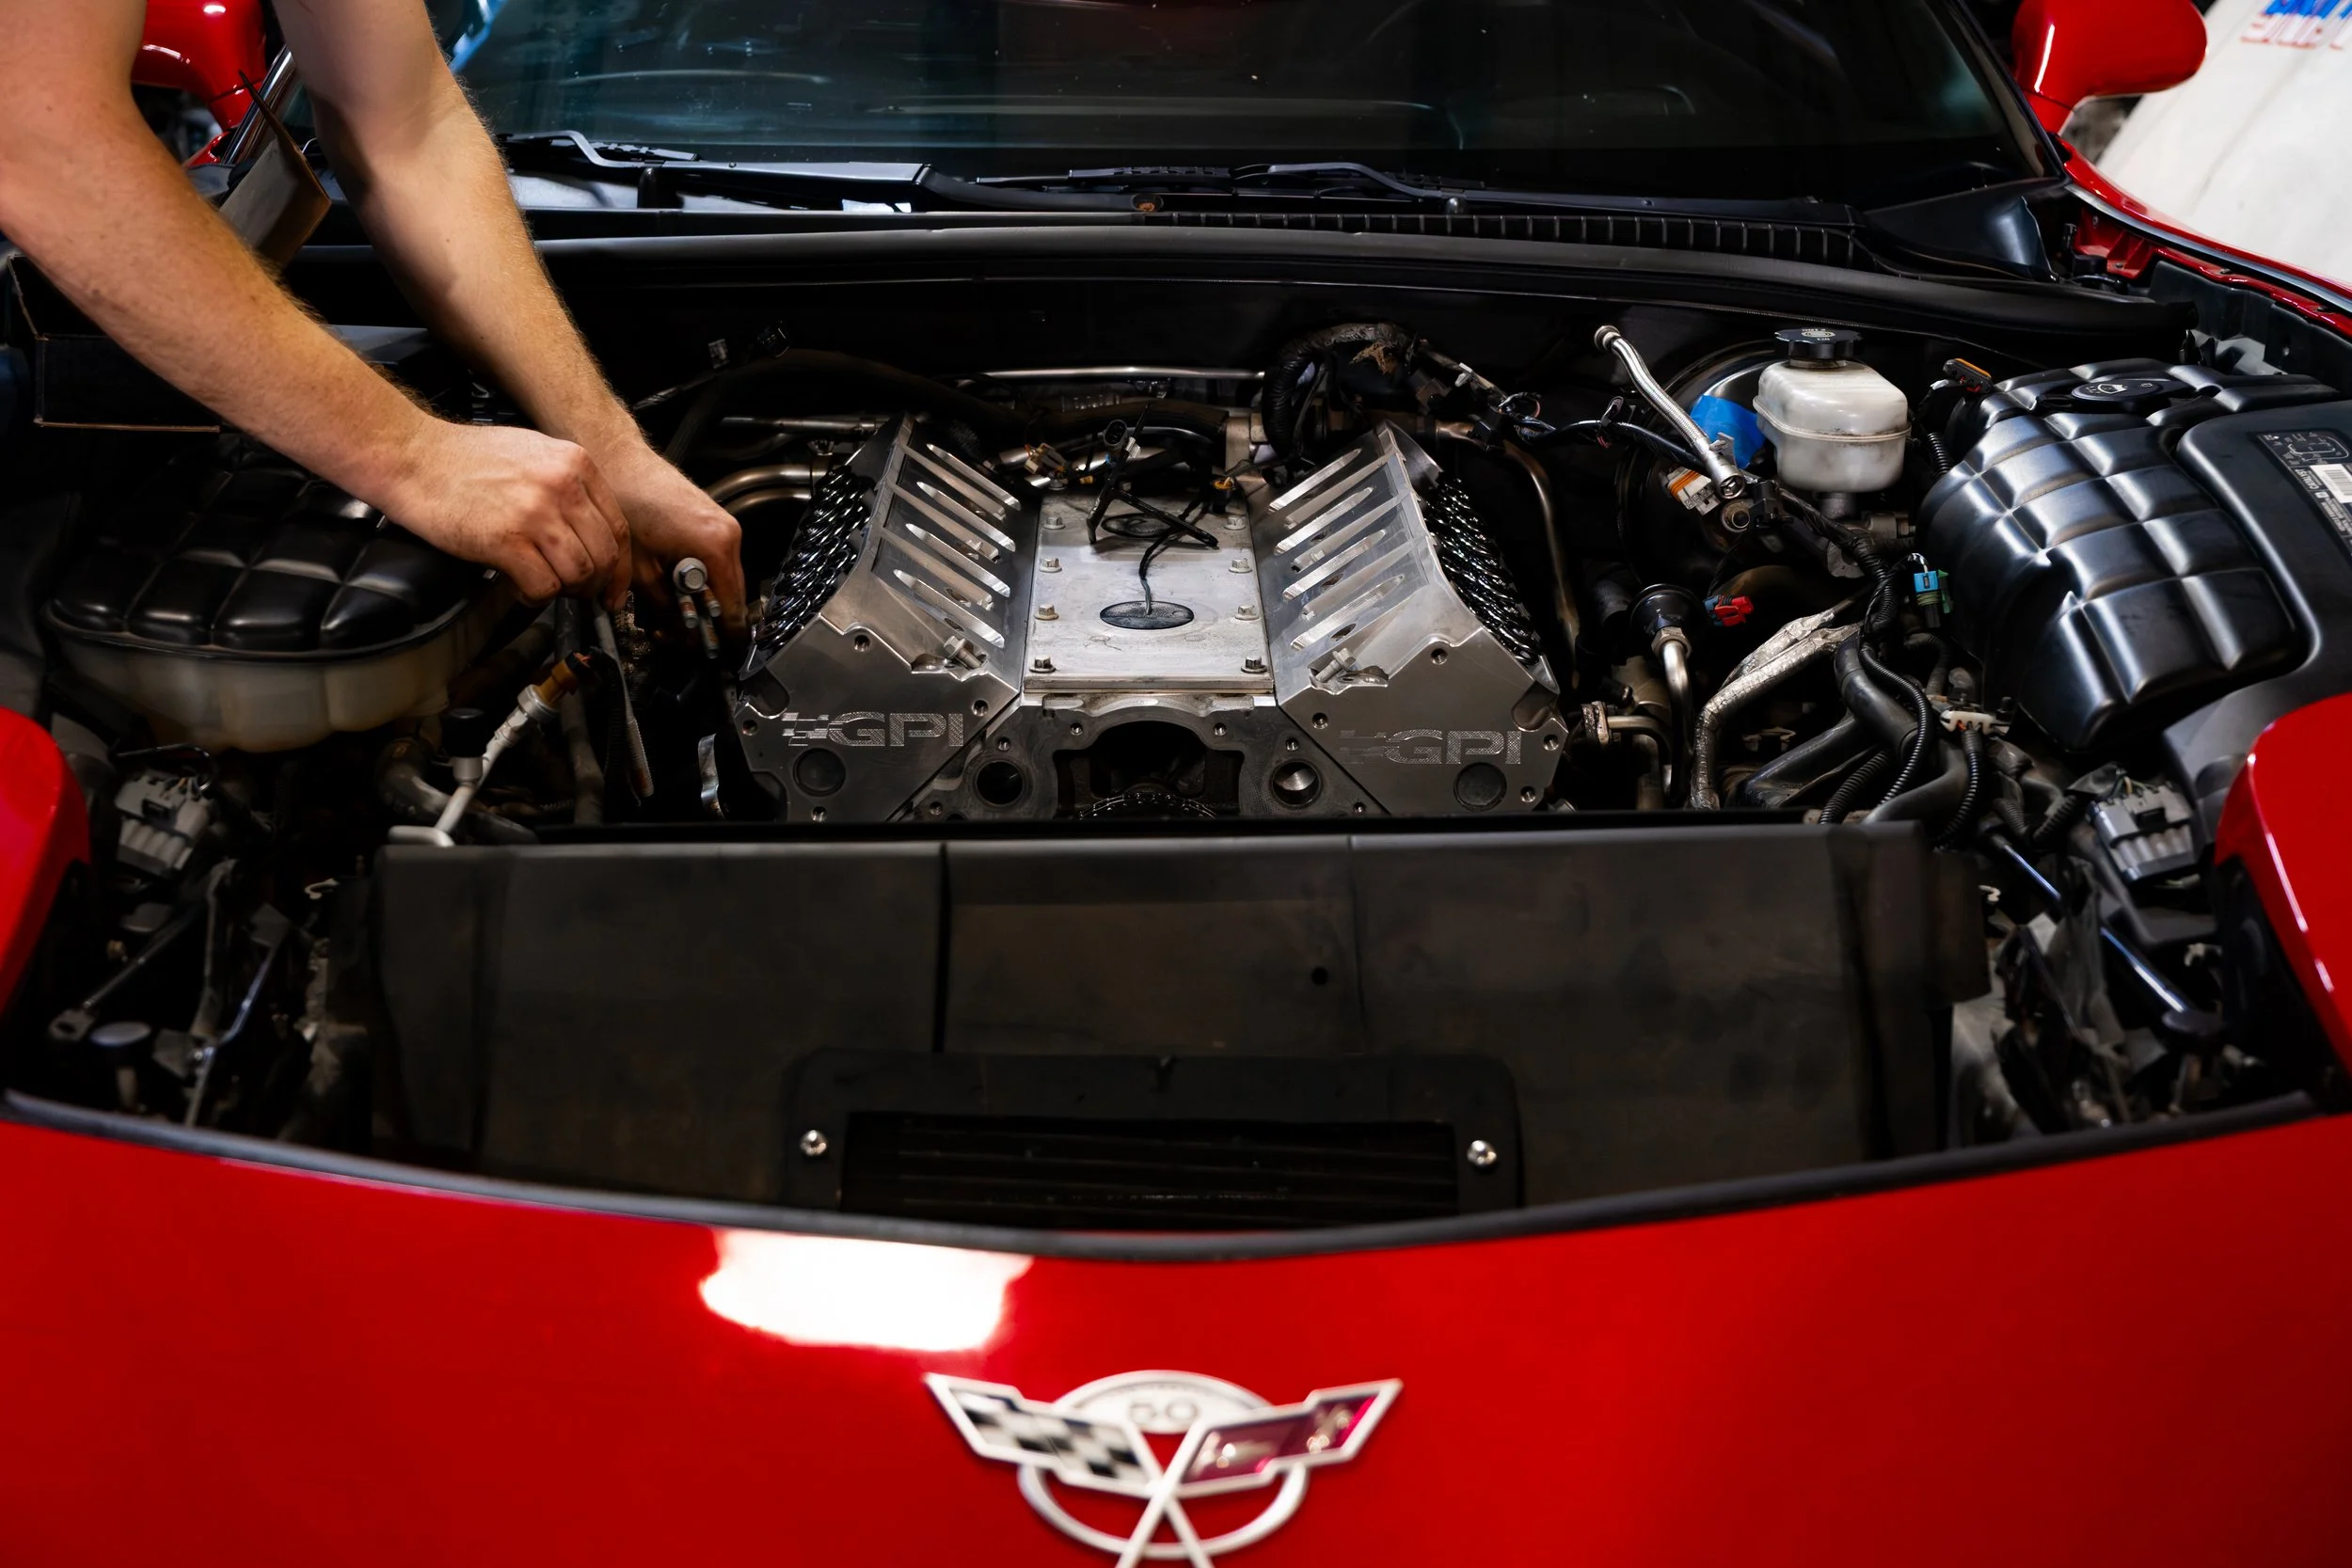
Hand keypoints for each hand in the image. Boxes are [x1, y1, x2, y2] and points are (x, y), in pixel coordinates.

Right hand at [380, 421, 632, 605]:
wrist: (412, 456)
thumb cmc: (465, 459)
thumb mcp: (533, 454)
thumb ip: (569, 486)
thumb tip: (592, 532)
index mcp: (575, 464)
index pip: (619, 528)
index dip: (620, 568)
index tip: (614, 587)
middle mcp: (562, 486)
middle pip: (604, 556)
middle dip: (595, 585)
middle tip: (578, 594)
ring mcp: (535, 512)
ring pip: (579, 574)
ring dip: (565, 591)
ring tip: (544, 586)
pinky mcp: (506, 539)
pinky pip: (544, 585)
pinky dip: (536, 596)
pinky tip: (520, 587)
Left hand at [596, 439, 747, 635]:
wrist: (618, 459)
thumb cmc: (627, 500)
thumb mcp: (639, 567)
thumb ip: (663, 606)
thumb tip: (674, 631)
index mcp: (716, 548)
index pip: (734, 609)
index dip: (721, 637)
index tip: (712, 653)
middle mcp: (729, 536)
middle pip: (731, 597)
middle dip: (704, 620)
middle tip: (673, 633)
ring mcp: (725, 527)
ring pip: (722, 581)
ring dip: (698, 600)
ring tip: (664, 607)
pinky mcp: (714, 522)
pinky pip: (714, 563)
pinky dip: (695, 579)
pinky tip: (668, 583)